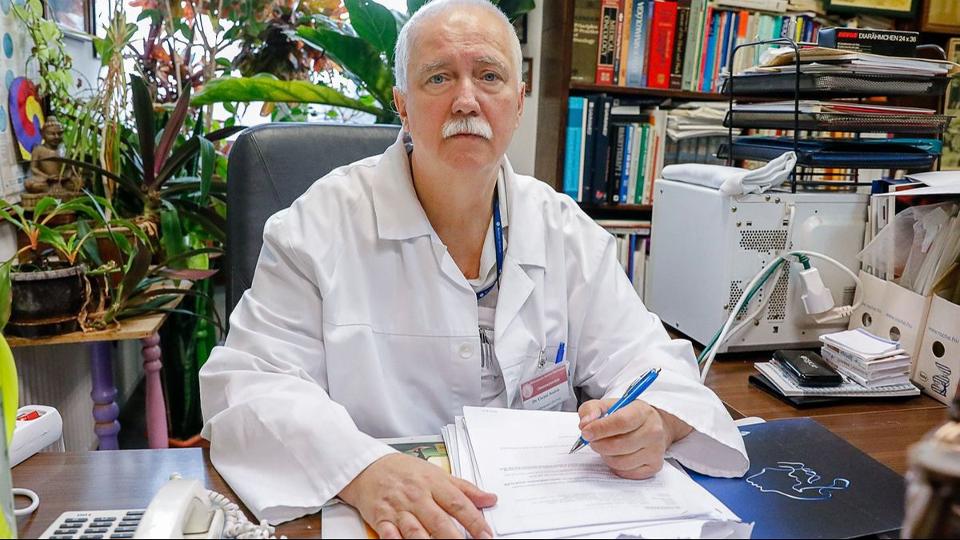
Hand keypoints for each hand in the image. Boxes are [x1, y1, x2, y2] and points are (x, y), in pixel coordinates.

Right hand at [338, 453, 496, 538]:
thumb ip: (465, 489)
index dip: (475, 521)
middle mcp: (417, 496)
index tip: (487, 535)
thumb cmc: (405, 471)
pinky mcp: (381, 518)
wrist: (368, 466)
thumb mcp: (438, 474)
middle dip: (455, 538)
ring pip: (416, 531)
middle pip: (439, 521)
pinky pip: (389, 534)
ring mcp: (398, 508)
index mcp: (434, 483)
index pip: (458, 504)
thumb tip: (490, 498)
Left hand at [577, 399, 692, 479]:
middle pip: (618, 445)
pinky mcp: (655, 466)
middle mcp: (653, 431)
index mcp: (642, 411)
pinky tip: (618, 455)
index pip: (621, 422)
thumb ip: (592, 409)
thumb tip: (585, 424)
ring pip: (620, 462)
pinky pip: (626, 472)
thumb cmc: (627, 416)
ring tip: (607, 446)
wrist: (653, 426)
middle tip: (593, 440)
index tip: (585, 432)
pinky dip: (616, 466)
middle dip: (598, 444)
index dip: (600, 429)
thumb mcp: (608, 405)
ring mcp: (656, 450)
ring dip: (606, 456)